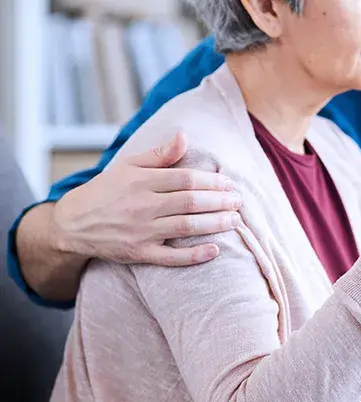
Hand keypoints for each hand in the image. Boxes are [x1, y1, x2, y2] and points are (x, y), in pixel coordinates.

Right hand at [53, 133, 242, 265]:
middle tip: (239, 201)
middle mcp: (143, 206)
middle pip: (190, 202)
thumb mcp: (128, 166)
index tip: (228, 183)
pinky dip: (194, 255)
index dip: (211, 181)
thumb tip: (184, 136)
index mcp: (141, 182)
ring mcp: (141, 232)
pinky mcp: (139, 253)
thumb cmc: (107, 190)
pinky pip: (171, 257)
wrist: (73, 223)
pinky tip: (214, 250)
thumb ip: (159, 154)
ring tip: (235, 220)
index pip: (185, 179)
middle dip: (219, 201)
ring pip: (186, 227)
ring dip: (214, 224)